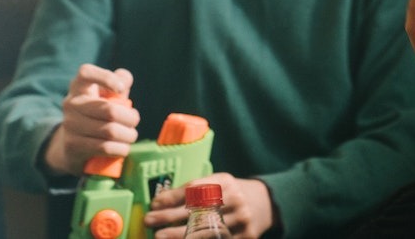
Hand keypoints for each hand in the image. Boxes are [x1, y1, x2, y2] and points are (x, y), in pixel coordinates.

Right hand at [42, 64, 138, 175]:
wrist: (73, 144)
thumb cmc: (98, 111)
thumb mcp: (108, 94)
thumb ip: (120, 81)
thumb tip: (124, 78)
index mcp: (79, 86)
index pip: (86, 73)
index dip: (107, 78)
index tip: (121, 89)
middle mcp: (71, 103)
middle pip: (110, 110)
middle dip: (130, 118)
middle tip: (134, 121)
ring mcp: (70, 125)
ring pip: (110, 131)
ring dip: (128, 136)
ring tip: (131, 136)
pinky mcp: (72, 145)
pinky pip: (105, 147)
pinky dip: (120, 148)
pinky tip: (123, 147)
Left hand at [146, 174, 274, 238]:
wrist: (265, 203)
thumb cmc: (232, 193)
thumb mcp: (219, 183)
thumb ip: (197, 190)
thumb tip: (161, 202)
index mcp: (225, 182)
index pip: (195, 188)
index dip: (172, 196)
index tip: (154, 203)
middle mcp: (235, 198)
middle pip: (197, 209)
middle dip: (169, 217)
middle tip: (149, 220)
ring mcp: (241, 218)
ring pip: (205, 231)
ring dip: (178, 235)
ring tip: (159, 236)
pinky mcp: (246, 236)